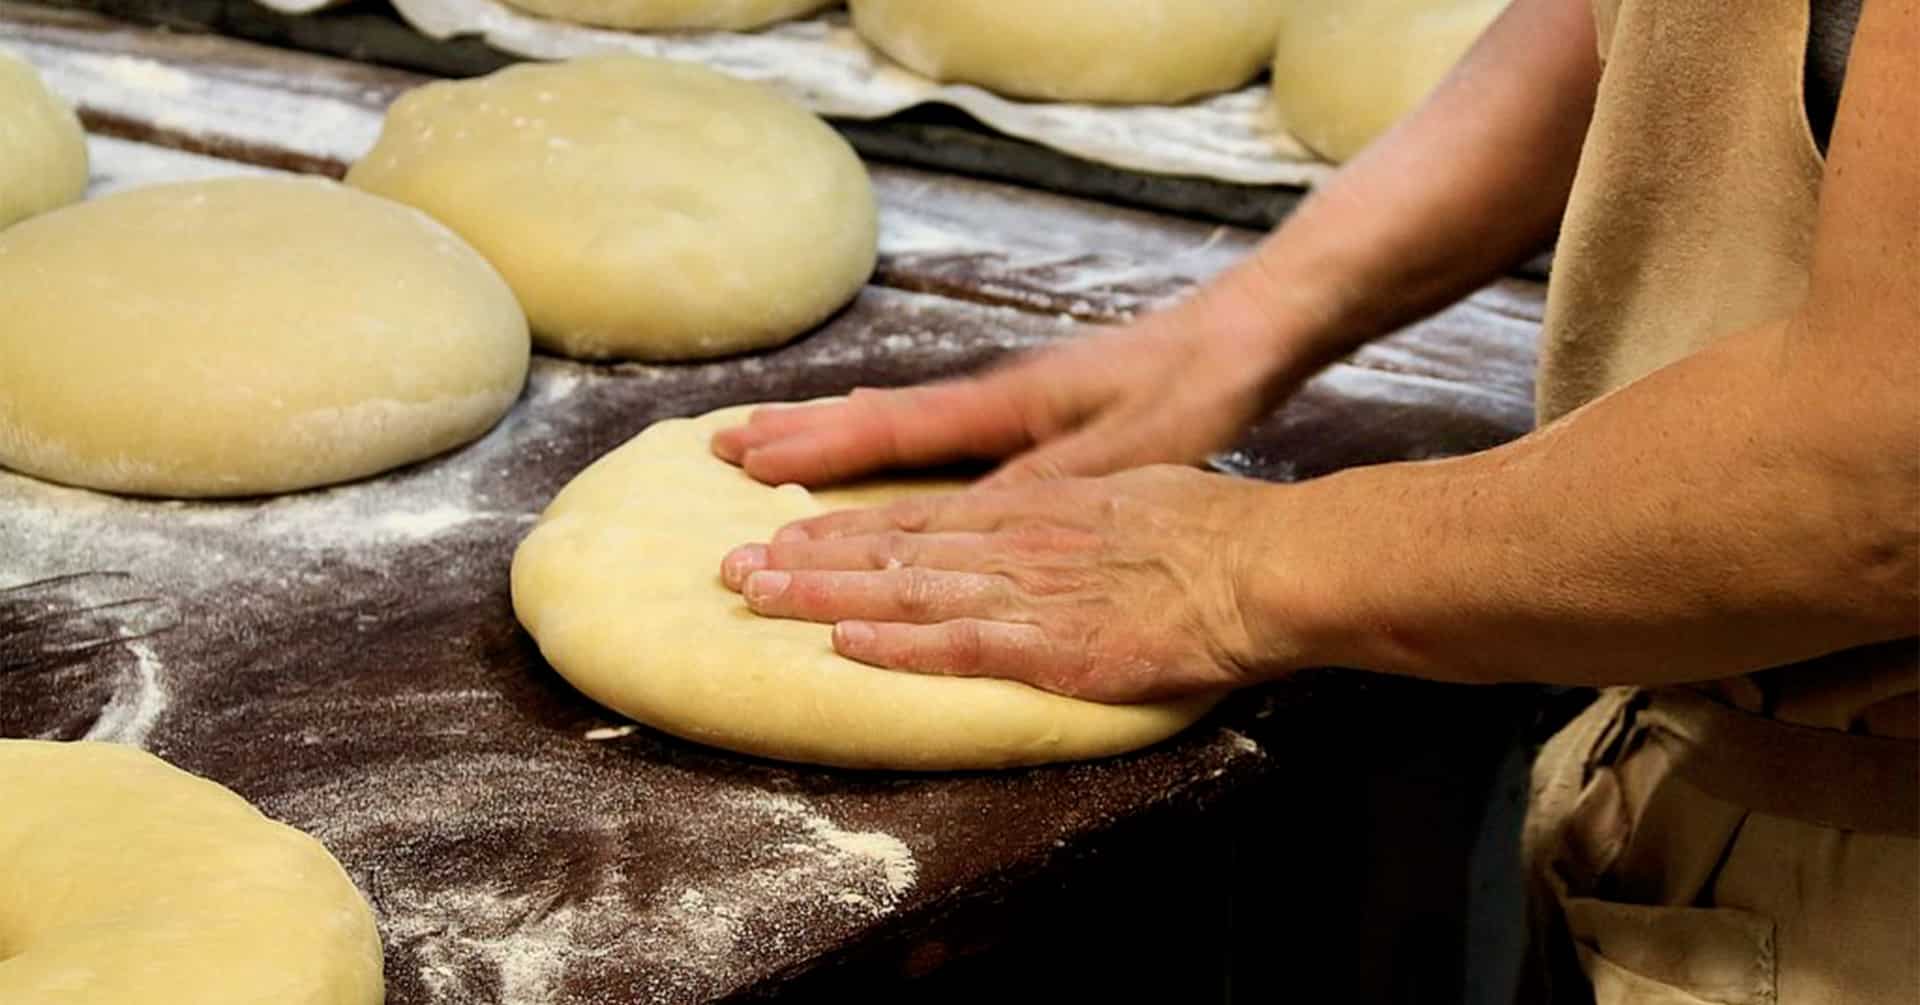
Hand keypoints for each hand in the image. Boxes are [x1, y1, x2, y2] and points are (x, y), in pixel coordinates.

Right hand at [709, 293, 1306, 487]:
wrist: (1247, 334)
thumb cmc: (1193, 389)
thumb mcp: (1123, 454)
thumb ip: (1042, 485)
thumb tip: (958, 523)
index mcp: (1005, 407)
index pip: (889, 432)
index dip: (817, 453)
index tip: (747, 461)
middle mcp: (994, 399)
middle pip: (875, 419)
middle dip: (799, 437)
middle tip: (721, 445)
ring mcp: (1010, 402)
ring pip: (899, 421)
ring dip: (832, 437)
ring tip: (769, 444)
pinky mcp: (1035, 412)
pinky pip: (935, 431)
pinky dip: (886, 441)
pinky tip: (878, 451)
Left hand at [717, 465, 1300, 702]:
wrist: (1270, 563)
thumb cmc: (1219, 531)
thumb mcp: (1135, 495)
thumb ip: (1078, 513)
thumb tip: (1049, 520)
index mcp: (1036, 508)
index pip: (920, 516)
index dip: (845, 528)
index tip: (784, 530)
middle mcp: (1019, 542)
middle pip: (893, 547)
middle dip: (807, 558)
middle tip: (732, 566)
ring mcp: (1033, 592)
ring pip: (909, 588)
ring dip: (827, 595)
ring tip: (758, 597)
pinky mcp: (1057, 643)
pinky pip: (963, 643)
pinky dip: (901, 643)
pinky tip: (848, 644)